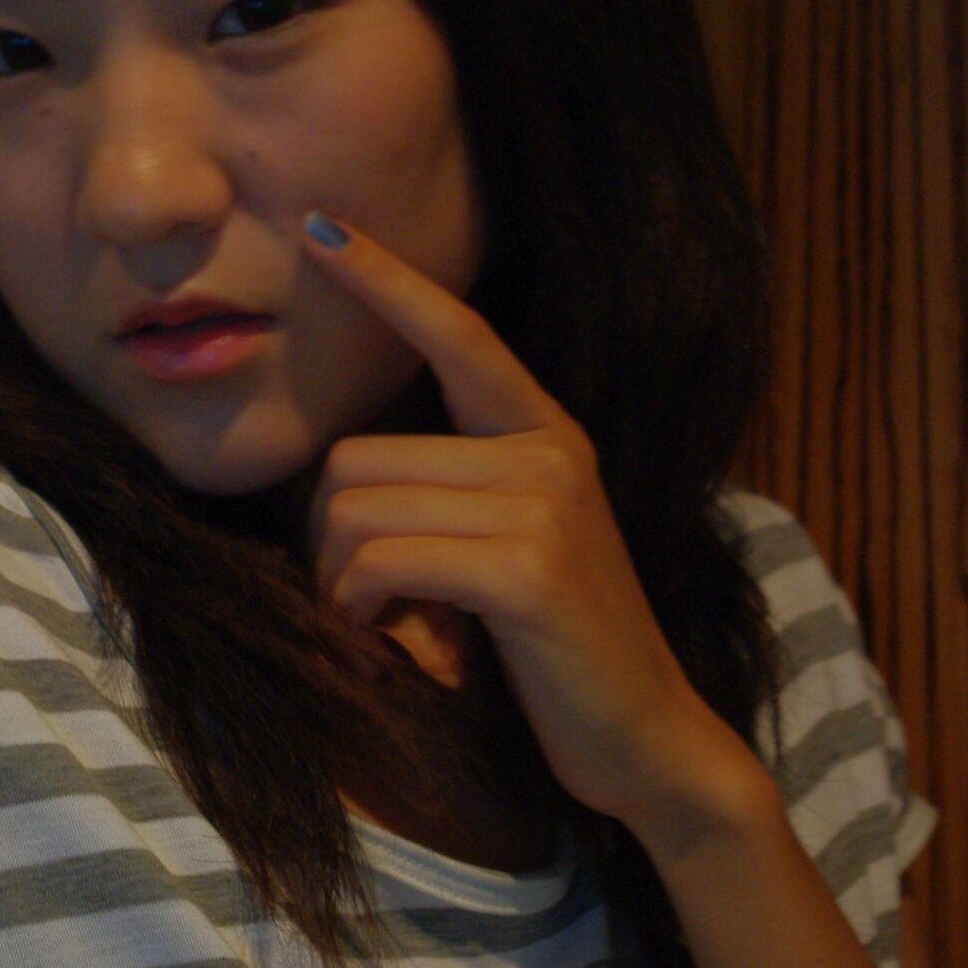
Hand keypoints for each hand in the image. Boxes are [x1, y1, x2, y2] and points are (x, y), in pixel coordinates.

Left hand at [300, 212, 759, 836]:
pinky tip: (392, 639)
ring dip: (342, 582)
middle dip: (330, 540)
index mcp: (544, 433)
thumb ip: (449, 493)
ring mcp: (542, 507)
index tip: (322, 226)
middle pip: (357, 457)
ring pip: (359, 510)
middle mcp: (548, 452)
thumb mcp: (509, 547)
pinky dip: (361, 606)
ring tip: (387, 626)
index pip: (456, 331)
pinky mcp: (526, 571)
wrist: (646, 740)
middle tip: (367, 603)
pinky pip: (384, 559)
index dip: (386, 278)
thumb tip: (341, 481)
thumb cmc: (555, 653)